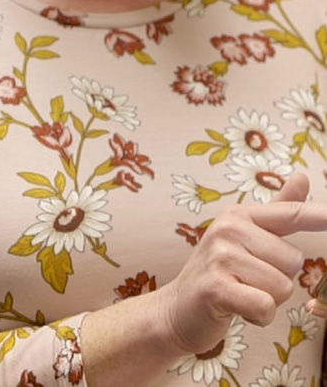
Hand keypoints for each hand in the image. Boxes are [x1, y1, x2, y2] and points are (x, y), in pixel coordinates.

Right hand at [159, 172, 324, 355]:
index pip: (290, 214)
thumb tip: (302, 176)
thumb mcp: (247, 236)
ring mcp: (220, 256)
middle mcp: (229, 229)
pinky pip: (265, 305)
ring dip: (268, 301)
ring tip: (240, 293)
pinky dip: (258, 316)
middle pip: (293, 262)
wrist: (178, 308)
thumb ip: (279, 210)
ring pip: (282, 287)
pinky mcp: (216, 287)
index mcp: (240, 215)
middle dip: (278, 281)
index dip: (319, 215)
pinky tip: (238, 309)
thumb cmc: (219, 272)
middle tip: (248, 280)